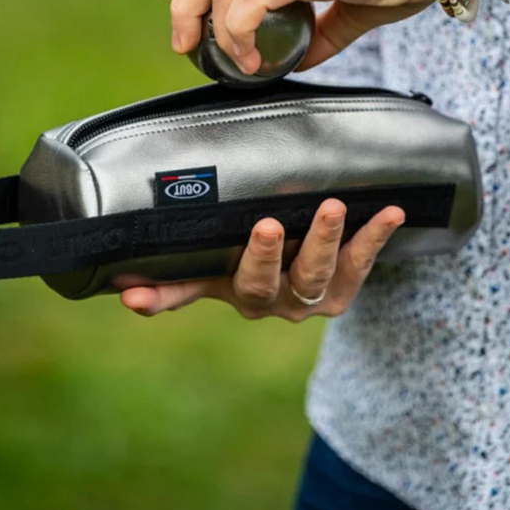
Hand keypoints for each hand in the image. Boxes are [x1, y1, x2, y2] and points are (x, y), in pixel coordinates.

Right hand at [119, 200, 404, 321]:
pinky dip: (375, 237)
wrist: (311, 268)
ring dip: (323, 241)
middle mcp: (269, 301)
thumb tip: (118, 282)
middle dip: (264, 256)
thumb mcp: (216, 262)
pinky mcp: (344, 289)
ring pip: (315, 275)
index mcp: (229, 290)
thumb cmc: (251, 254)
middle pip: (262, 284)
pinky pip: (361, 263)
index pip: (189, 292)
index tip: (133, 293)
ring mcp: (309, 298)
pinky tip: (390, 211)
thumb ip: (178, 269)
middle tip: (267, 224)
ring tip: (331, 207)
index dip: (161, 296)